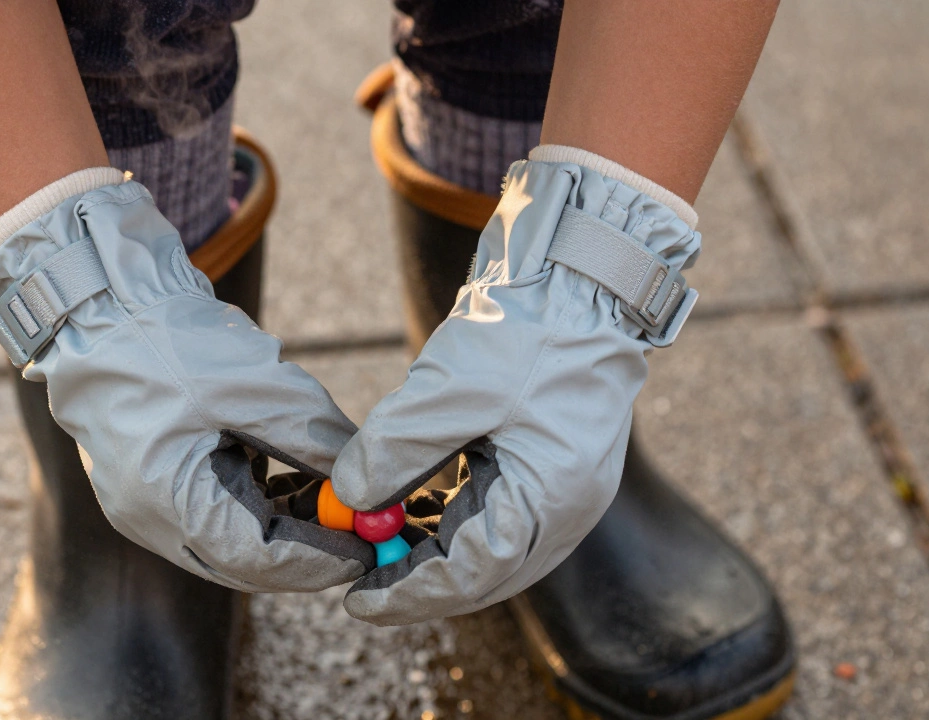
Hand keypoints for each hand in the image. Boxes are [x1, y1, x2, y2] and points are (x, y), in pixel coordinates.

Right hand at [0, 176, 373, 591]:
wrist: (102, 303)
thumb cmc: (170, 340)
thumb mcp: (258, 386)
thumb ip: (314, 440)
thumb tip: (363, 484)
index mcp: (164, 501)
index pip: (254, 558)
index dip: (316, 559)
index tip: (365, 549)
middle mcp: (149, 517)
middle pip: (242, 559)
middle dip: (304, 547)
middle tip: (359, 533)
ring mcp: (146, 503)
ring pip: (230, 536)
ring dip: (284, 521)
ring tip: (334, 495)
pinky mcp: (153, 481)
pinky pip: (213, 509)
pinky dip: (256, 498)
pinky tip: (291, 474)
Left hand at [331, 154, 700, 624]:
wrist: (580, 271)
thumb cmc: (528, 329)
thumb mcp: (452, 389)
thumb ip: (397, 449)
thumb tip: (348, 500)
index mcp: (556, 499)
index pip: (476, 573)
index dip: (411, 592)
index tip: (356, 600)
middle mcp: (565, 504)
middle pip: (485, 570)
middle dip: (420, 579)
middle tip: (360, 583)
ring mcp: (559, 482)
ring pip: (486, 541)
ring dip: (431, 546)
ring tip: (373, 545)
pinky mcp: (544, 457)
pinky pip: (491, 507)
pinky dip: (447, 514)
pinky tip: (405, 506)